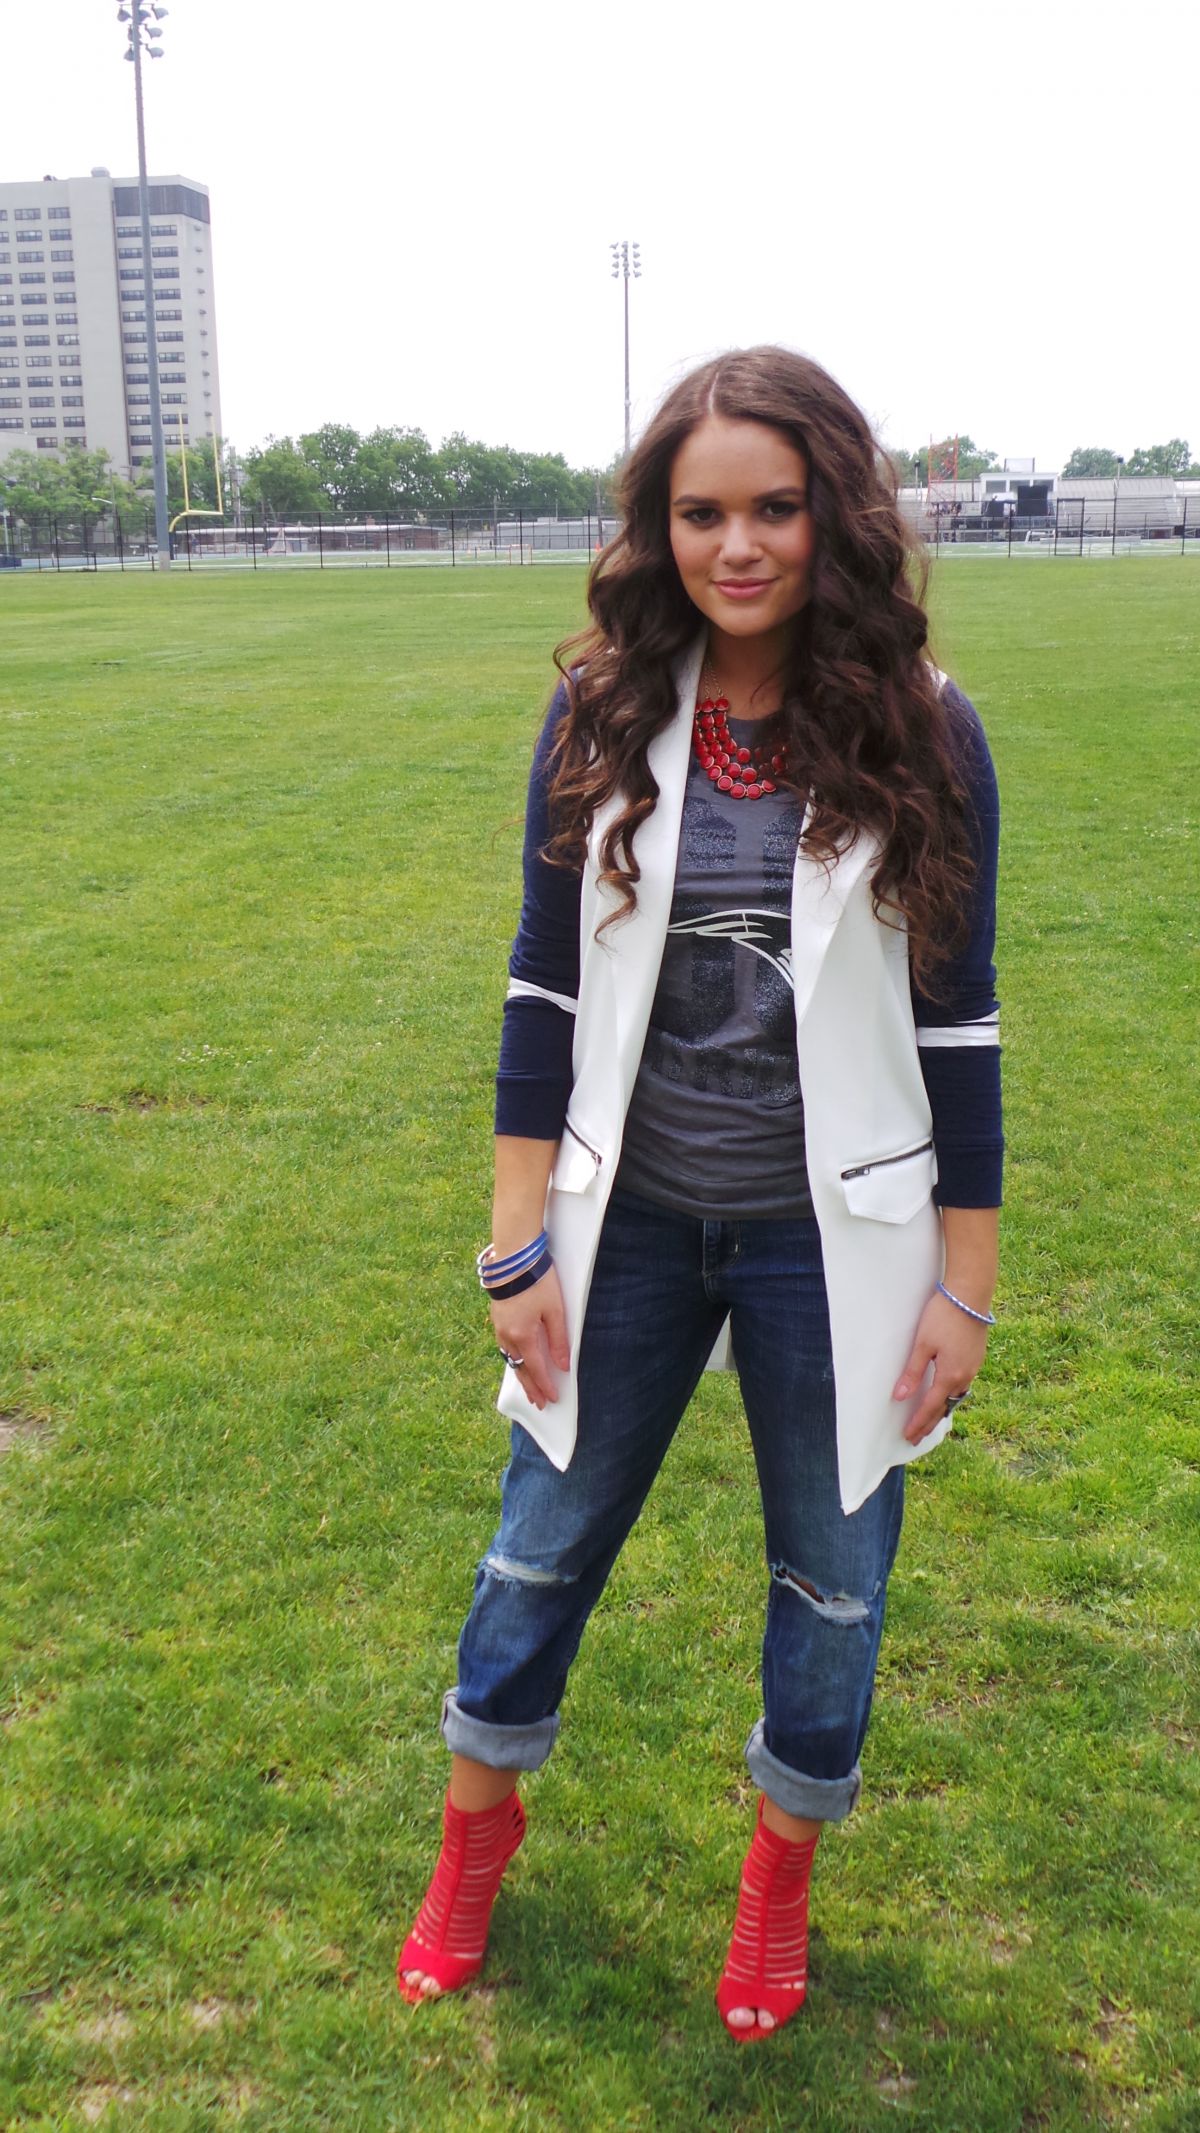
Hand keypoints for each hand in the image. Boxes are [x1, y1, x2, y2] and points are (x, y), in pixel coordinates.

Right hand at [490, 1264, 569, 1411]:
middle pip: (520, 1369)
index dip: (545, 1386)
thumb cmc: (537, 1281)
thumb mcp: (554, 1310)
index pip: (537, 1369)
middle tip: (538, 1404)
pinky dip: (513, 1359)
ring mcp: (499, 1328)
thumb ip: (559, 1340)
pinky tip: (517, 1361)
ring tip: (528, 1388)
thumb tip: (563, 1366)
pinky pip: (505, 1348)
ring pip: (510, 1359)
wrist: (512, 1258)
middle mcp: (507, 1336)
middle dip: (531, 1388)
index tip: (552, 1399)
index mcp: (523, 1336)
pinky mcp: (497, 1319)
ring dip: (521, 1375)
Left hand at [893, 1289, 989, 1444]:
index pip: (931, 1407)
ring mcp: (973, 1367)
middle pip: (945, 1407)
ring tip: (930, 1421)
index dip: (919, 1423)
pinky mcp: (976, 1358)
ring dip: (942, 1410)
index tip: (908, 1436)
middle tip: (916, 1437)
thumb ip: (912, 1372)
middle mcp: (965, 1376)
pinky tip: (946, 1395)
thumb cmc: (943, 1316)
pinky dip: (952, 1396)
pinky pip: (963, 1385)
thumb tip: (900, 1397)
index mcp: (950, 1375)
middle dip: (929, 1423)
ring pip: (956, 1397)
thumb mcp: (923, 1344)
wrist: (970, 1295)